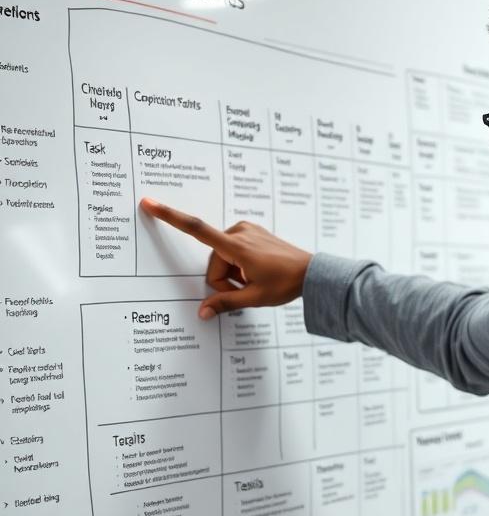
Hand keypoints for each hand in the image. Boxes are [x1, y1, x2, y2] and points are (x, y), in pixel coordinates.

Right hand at [139, 197, 312, 318]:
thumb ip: (225, 304)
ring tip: (255, 278)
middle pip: (213, 263)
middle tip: (247, 287)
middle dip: (224, 280)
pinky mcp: (251, 232)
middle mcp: (239, 232)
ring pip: (221, 258)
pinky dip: (239, 265)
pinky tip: (256, 271)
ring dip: (232, 273)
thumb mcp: (255, 298)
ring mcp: (246, 230)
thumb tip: (201, 313)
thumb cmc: (286, 284)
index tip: (149, 203)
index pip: (196, 229)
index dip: (170, 216)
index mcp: (237, 246)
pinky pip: (232, 251)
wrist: (312, 272)